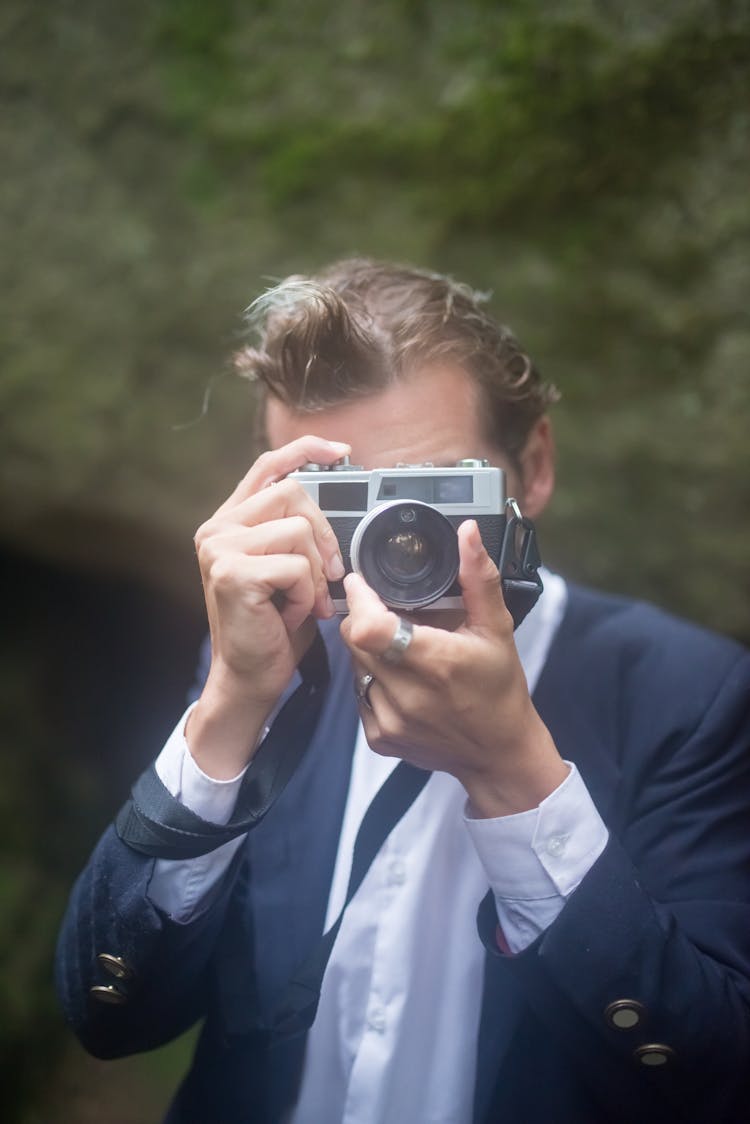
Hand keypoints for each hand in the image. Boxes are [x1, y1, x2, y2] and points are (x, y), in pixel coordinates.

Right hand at [188, 436, 349, 777]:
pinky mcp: (231, 573)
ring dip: (314, 573)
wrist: (249, 677)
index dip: (305, 449)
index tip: (341, 452)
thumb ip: (296, 531)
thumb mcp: (288, 568)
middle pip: (293, 493)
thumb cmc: (273, 626)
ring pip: (298, 530)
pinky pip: (296, 566)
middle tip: (328, 576)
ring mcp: (220, 549)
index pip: (267, 466)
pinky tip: (291, 614)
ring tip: (302, 602)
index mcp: (230, 521)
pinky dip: (305, 594)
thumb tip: (336, 496)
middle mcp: (217, 529)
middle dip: (324, 535)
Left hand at [340, 520, 567, 816]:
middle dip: (365, 618)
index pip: (369, 627)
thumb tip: (468, 532)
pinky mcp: (379, 738)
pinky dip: (372, 679)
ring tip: (401, 648)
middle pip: (354, 640)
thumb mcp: (497, 628)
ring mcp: (390, 720)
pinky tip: (401, 680)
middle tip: (391, 614)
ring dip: (368, 649)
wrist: (499, 754)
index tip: (362, 582)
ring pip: (353, 665)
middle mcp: (408, 695)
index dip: (359, 600)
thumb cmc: (500, 688)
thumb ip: (479, 578)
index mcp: (437, 663)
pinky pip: (358, 694)